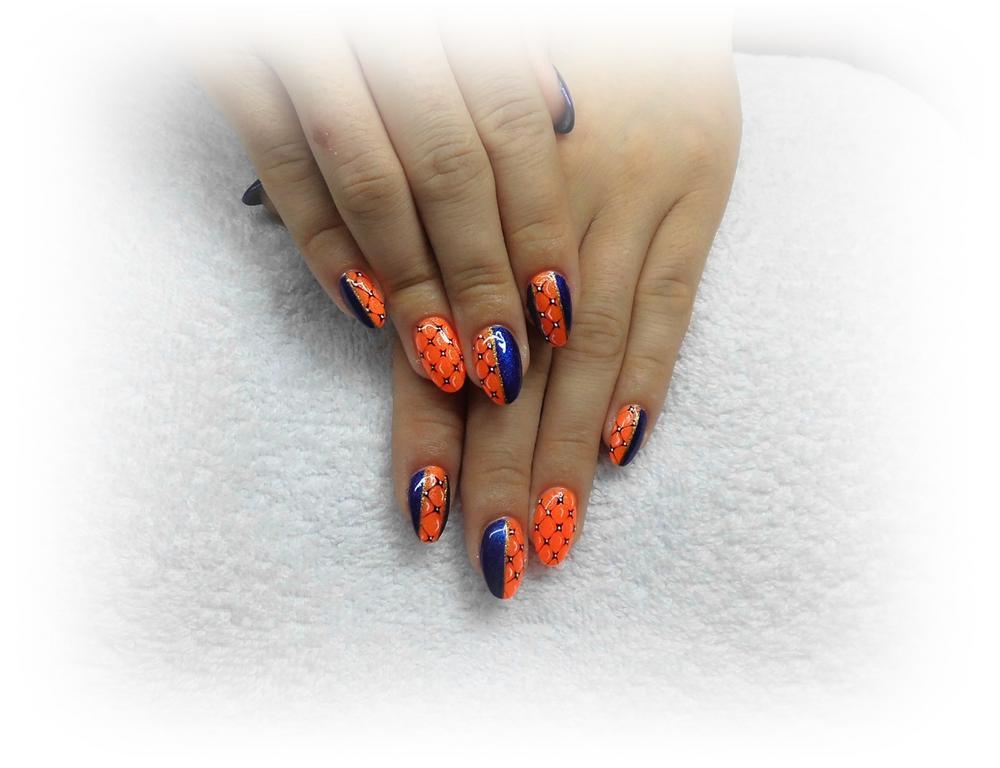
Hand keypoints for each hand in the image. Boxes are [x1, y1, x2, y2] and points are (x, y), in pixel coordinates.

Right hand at [201, 21, 578, 404]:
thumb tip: (564, 118)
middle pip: (450, 171)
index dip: (538, 227)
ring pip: (372, 182)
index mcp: (458, 12)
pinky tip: (365, 310)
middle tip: (502, 364)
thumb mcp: (464, 2)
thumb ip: (506, 54)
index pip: (512, 130)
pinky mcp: (234, 65)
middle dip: (481, 277)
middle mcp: (394, 30)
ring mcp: (311, 46)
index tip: (559, 312)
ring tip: (442, 360)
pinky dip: (322, 243)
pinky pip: (282, 167)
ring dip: (412, 283)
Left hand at [392, 25, 740, 596]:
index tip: (422, 513)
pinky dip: (650, 376)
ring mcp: (623, 200)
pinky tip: (623, 447)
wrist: (620, 6)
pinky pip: (672, 299)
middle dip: (499, 466)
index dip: (431, 432)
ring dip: (570, 446)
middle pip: (514, 364)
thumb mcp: (462, 150)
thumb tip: (414, 352)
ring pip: (591, 347)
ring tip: (555, 530)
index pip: (441, 340)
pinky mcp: (696, 190)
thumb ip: (441, 246)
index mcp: (466, 204)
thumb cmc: (521, 81)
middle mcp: (538, 211)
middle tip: (494, 555)